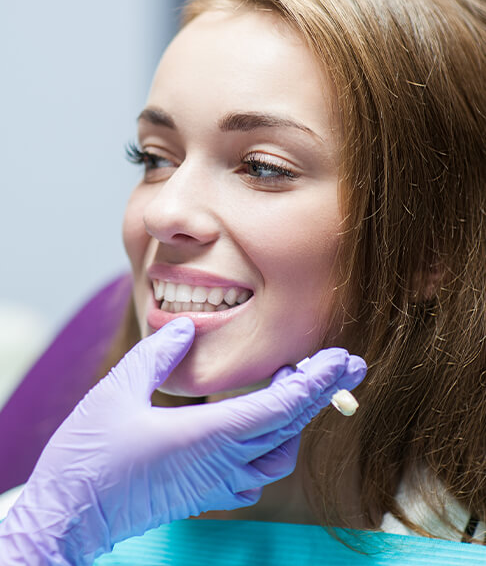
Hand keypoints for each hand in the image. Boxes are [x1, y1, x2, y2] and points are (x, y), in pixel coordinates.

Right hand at [0, 317, 365, 564]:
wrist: (69, 515)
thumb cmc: (89, 456)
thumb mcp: (118, 390)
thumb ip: (158, 354)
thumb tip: (186, 326)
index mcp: (207, 436)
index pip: (280, 408)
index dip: (314, 382)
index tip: (340, 359)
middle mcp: (221, 463)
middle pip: (289, 427)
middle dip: (321, 392)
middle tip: (345, 363)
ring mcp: (216, 484)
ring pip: (279, 455)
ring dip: (296, 419)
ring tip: (295, 386)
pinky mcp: (206, 495)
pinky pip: (257, 473)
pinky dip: (272, 445)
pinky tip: (263, 427)